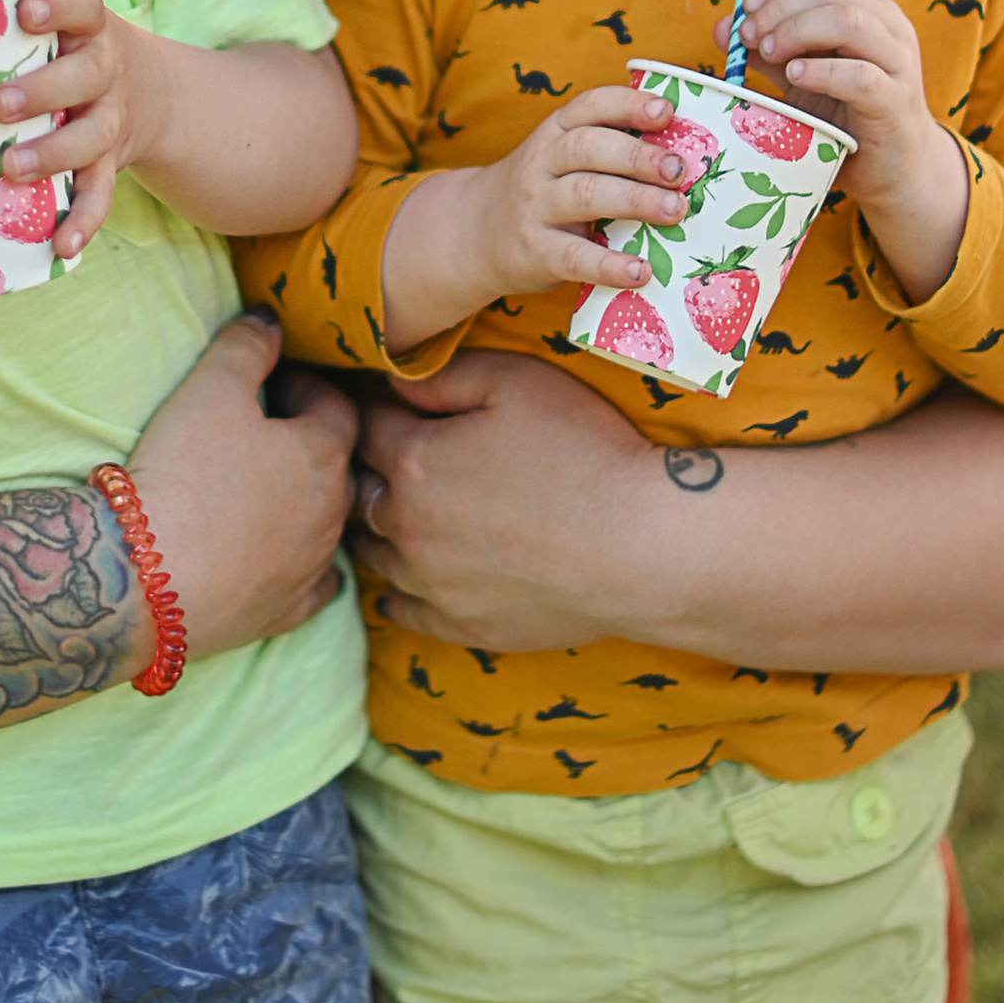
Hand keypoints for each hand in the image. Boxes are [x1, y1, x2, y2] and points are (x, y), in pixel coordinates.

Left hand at [0, 0, 169, 257]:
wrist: (147, 93)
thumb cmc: (63, 54)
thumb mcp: (50, 29)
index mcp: (86, 28)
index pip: (83, 5)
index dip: (59, 7)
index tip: (28, 12)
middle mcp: (105, 70)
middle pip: (85, 75)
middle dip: (42, 90)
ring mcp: (111, 119)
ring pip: (92, 137)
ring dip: (53, 153)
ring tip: (12, 168)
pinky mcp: (111, 163)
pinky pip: (101, 194)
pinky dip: (83, 222)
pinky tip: (61, 245)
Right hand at [128, 313, 356, 656]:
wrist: (145, 579)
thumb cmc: (182, 475)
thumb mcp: (210, 389)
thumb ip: (246, 346)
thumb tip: (272, 321)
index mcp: (322, 454)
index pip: (338, 407)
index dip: (308, 386)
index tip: (277, 379)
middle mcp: (332, 513)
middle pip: (337, 465)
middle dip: (310, 440)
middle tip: (270, 426)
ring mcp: (312, 567)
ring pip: (329, 523)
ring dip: (306, 499)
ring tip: (267, 485)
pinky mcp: (286, 611)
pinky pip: (316, 585)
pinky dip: (307, 565)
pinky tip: (292, 558)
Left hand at [352, 351, 658, 649]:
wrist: (642, 547)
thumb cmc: (586, 452)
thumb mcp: (516, 382)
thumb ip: (443, 377)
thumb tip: (390, 381)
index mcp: (415, 461)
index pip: (367, 427)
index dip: (373, 409)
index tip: (382, 404)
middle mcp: (408, 527)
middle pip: (362, 493)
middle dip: (368, 469)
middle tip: (386, 456)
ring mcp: (431, 584)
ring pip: (374, 553)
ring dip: (379, 529)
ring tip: (393, 513)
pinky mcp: (460, 625)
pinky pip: (401, 609)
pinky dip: (394, 591)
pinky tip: (401, 581)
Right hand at [463, 84, 694, 307]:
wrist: (475, 232)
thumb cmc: (544, 191)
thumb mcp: (563, 157)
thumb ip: (609, 149)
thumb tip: (687, 151)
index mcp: (556, 131)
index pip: (591, 106)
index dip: (629, 105)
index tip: (667, 111)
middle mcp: (542, 162)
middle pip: (589, 148)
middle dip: (639, 156)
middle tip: (680, 170)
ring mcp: (535, 207)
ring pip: (585, 195)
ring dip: (634, 200)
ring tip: (675, 210)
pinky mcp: (535, 251)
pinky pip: (574, 257)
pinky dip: (609, 265)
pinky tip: (640, 271)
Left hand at [730, 0, 967, 299]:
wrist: (894, 169)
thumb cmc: (846, 117)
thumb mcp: (801, 76)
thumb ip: (767, 50)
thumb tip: (722, 27)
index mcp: (871, 11)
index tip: (746, 10)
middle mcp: (890, 28)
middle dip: (780, 9)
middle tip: (748, 36)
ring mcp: (898, 63)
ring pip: (849, 22)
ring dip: (796, 31)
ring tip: (767, 53)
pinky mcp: (896, 102)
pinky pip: (861, 76)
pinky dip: (821, 71)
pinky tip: (795, 75)